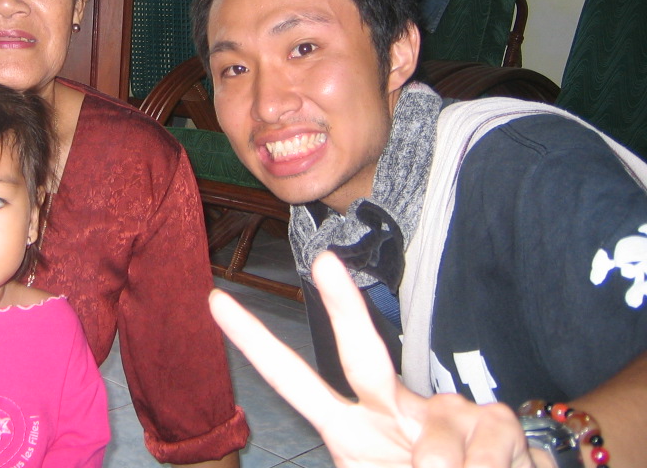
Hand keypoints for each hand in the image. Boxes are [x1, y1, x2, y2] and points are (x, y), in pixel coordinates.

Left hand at [209, 252, 545, 467]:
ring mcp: (446, 410)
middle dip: (343, 307)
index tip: (214, 300)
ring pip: (438, 448)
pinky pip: (491, 453)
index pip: (295, 381)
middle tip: (324, 263)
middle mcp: (392, 407)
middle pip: (361, 353)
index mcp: (354, 428)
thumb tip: (421, 463)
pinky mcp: (496, 421)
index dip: (254, 344)